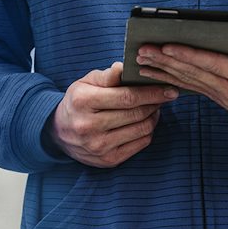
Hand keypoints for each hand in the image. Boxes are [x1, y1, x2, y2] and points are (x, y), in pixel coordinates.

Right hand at [50, 61, 175, 167]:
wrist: (59, 131)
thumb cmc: (78, 101)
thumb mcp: (86, 82)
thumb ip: (107, 76)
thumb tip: (125, 68)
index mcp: (83, 101)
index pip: (126, 97)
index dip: (151, 92)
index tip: (168, 88)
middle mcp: (89, 126)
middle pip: (136, 114)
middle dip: (156, 103)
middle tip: (165, 95)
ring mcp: (99, 147)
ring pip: (141, 129)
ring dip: (154, 116)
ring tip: (154, 106)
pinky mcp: (108, 160)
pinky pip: (140, 143)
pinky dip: (148, 130)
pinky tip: (146, 120)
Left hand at [134, 36, 227, 151]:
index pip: (219, 68)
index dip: (194, 57)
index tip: (171, 47)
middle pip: (197, 74)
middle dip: (168, 62)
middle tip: (142, 49)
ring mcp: (227, 97)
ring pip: (191, 81)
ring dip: (164, 70)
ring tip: (140, 58)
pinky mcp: (223, 99)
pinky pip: (195, 86)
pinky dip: (174, 76)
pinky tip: (157, 69)